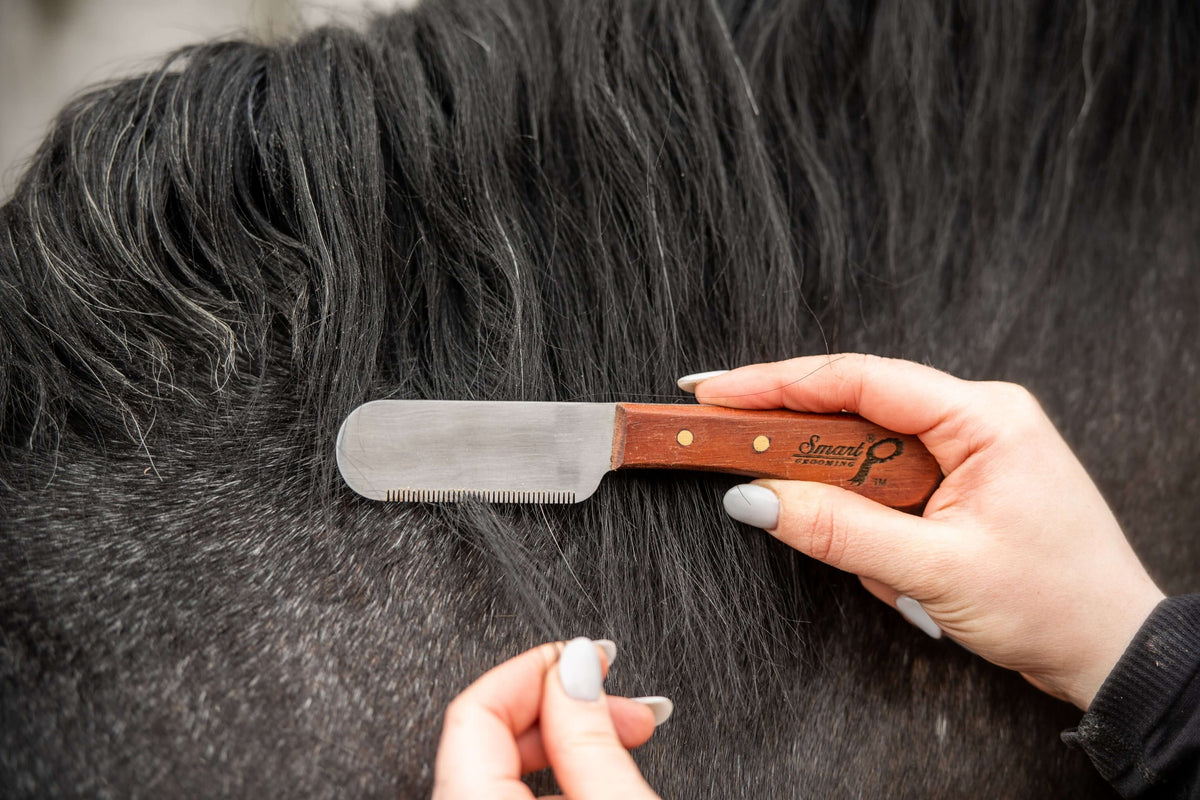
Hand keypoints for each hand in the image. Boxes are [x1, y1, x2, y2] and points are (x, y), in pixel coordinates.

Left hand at [432, 638, 669, 798]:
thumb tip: (575, 667)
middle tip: (625, 705)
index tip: (586, 655)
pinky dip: (557, 782)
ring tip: (627, 740)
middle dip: (565, 709)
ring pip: (503, 771)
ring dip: (567, 746)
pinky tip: (599, 779)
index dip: (537, 670)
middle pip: (490, 739)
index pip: (477, 709)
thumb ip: (590, 735)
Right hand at [682, 354, 1164, 709]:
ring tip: (892, 577)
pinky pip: (889, 489)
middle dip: (805, 455)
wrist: (1113, 651)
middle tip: (738, 461)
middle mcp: (976, 418)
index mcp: (982, 416)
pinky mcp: (962, 482)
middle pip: (856, 412)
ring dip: (852, 514)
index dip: (777, 382)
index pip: (858, 379)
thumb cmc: (1053, 604)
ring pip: (868, 460)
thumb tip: (754, 497)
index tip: (716, 392)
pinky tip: (905, 580)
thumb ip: (837, 529)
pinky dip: (877, 532)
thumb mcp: (934, 569)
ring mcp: (971, 449)